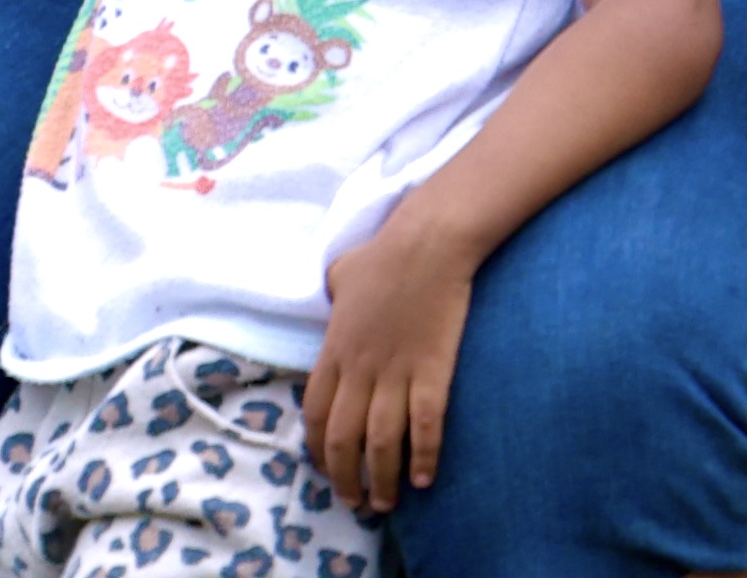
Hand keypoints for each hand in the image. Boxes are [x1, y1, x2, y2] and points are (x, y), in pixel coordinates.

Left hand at [307, 211, 481, 510]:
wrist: (429, 241)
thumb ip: (332, 292)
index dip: (317, 449)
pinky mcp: (432, 370)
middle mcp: (360, 368)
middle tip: (354, 501)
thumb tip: (333, 295)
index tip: (326, 470)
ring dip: (381, 479)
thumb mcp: (341, 272)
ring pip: (381, 441)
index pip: (315, 413)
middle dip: (345, 477)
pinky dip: (424, 456)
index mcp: (334, 349)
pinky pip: (426, 424)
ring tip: (384, 504)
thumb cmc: (385, 252)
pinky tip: (424, 479)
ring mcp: (396, 371)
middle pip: (343, 437)